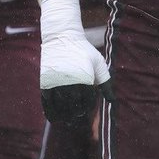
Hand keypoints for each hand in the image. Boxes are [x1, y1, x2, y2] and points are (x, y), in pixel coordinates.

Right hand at [39, 0, 112, 125]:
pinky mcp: (46, 82)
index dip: (89, 107)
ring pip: (61, 106)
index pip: (88, 101)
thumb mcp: (99, 63)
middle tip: (77, 119)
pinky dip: (50, 112)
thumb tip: (112, 101)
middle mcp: (71, 83)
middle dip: (77, 114)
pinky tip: (53, 119)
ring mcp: (57, 83)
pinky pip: (47, 102)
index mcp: (86, 79)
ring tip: (67, 121)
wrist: (62, 37)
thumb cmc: (83, 50)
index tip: (87, 109)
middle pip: (74, 106)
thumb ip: (106, 83)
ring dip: (64, 116)